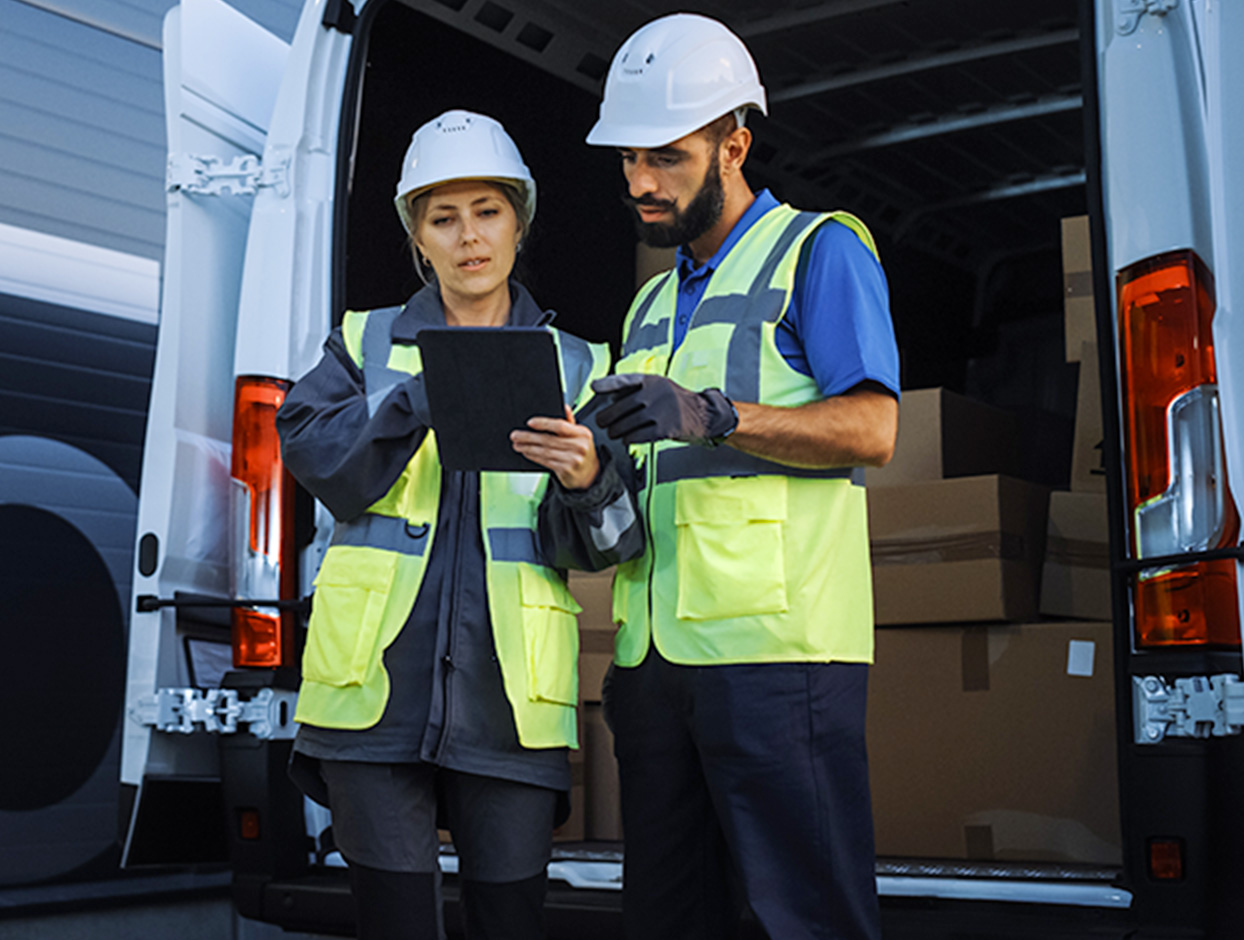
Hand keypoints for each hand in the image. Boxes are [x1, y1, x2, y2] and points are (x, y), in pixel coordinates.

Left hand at [511, 405, 600, 489]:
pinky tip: (527, 453)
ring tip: (517, 444)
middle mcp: (579, 446)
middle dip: (529, 437)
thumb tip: (565, 407)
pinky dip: (534, 456)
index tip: (530, 423)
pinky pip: (545, 461)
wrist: (591, 475)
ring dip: (528, 448)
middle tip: (516, 435)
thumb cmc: (583, 452)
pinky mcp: (565, 470)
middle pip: (549, 439)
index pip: (561, 426)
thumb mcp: (581, 436)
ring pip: (544, 451)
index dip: (544, 423)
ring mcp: (572, 459)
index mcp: (582, 434)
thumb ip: (571, 422)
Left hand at [591, 374, 737, 446]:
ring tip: (612, 432)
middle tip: (601, 422)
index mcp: (652, 381)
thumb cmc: (676, 401)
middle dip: (607, 418)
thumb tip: (611, 395)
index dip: (608, 384)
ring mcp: (660, 411)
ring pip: (626, 424)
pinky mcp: (664, 429)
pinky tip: (626, 439)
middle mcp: (655, 393)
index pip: (625, 380)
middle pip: (620, 408)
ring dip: (615, 431)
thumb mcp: (659, 387)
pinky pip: (637, 436)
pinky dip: (628, 439)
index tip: (594, 387)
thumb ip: (637, 389)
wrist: (703, 415)